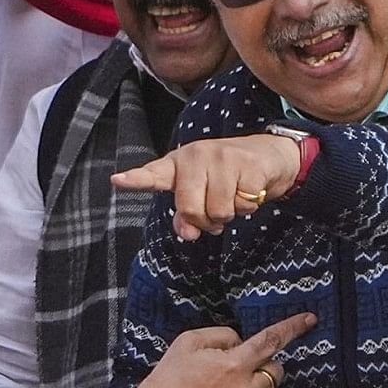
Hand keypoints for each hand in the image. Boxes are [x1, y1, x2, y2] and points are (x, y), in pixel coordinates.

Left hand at [113, 134, 307, 241]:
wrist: (269, 155)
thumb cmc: (228, 177)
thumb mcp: (202, 193)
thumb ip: (186, 214)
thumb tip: (188, 233)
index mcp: (179, 163)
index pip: (154, 174)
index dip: (136, 179)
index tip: (117, 180)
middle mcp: (196, 156)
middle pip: (190, 208)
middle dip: (205, 220)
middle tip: (214, 213)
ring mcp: (222, 157)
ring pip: (218, 211)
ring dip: (230, 214)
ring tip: (234, 197)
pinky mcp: (246, 164)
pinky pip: (243, 205)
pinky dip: (249, 207)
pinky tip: (250, 190)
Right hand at [120, 312, 315, 387]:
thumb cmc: (169, 377)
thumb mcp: (189, 342)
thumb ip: (223, 336)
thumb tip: (243, 342)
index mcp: (233, 365)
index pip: (271, 342)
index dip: (292, 328)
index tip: (311, 320)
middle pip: (277, 373)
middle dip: (264, 368)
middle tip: (237, 372)